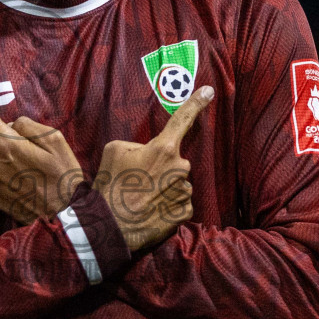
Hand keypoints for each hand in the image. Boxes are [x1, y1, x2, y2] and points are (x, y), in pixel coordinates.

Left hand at [0, 68, 82, 223]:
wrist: (65, 218)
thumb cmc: (63, 176)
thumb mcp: (56, 140)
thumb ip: (28, 125)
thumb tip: (11, 126)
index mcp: (6, 143)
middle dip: (13, 143)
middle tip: (37, 160)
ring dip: (11, 162)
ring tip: (34, 176)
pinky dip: (8, 177)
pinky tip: (25, 186)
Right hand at [95, 85, 212, 250]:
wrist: (109, 226)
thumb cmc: (110, 186)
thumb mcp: (114, 151)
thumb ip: (137, 144)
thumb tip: (147, 150)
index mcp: (162, 149)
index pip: (182, 120)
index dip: (196, 103)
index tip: (209, 91)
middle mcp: (179, 168)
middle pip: (173, 160)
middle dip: (159, 167)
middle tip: (137, 180)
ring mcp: (184, 191)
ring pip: (177, 182)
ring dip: (163, 187)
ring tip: (141, 198)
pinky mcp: (185, 212)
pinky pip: (179, 202)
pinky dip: (167, 204)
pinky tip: (151, 210)